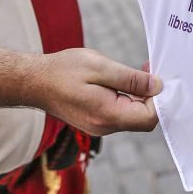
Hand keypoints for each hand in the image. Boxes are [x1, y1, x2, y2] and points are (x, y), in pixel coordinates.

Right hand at [33, 48, 160, 135]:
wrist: (34, 81)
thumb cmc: (63, 70)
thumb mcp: (100, 66)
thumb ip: (130, 78)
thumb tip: (156, 85)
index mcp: (108, 115)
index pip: (149, 117)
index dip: (158, 97)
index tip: (153, 74)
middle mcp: (105, 127)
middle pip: (143, 119)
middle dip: (151, 95)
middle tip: (145, 68)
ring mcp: (99, 126)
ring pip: (132, 116)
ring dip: (139, 95)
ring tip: (132, 72)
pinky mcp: (95, 121)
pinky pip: (120, 113)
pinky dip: (127, 98)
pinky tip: (120, 81)